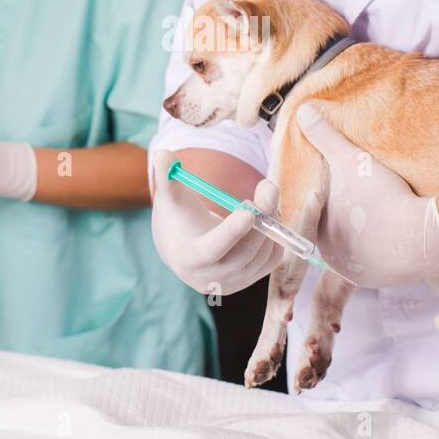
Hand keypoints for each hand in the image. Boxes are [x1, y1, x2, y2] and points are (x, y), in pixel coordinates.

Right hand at [150, 150, 282, 295]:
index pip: (213, 250)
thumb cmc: (177, 218)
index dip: (232, 233)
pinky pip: (271, 259)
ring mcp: (232, 283)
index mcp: (188, 258)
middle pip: (243, 253)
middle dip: (261, 218)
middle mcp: (210, 278)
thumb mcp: (170, 197)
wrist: (183, 248)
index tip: (250, 211)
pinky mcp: (249, 280)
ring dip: (270, 223)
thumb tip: (164, 154)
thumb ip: (166, 176)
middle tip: (268, 186)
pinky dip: (274, 235)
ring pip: (261, 254)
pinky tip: (267, 215)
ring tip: (266, 194)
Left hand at [295, 102, 438, 286]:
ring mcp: (359, 274)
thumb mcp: (351, 160)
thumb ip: (325, 137)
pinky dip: (384, 246)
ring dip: (363, 233)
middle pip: (333, 233)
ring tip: (376, 211)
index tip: (337, 187)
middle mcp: (333, 261)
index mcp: (319, 234)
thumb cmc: (381, 198)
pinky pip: (379, 260)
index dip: (324, 198)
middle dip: (343, 217)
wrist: (424, 238)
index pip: (313, 215)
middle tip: (358, 198)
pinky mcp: (384, 280)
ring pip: (356, 249)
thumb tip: (302, 111)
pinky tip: (393, 228)